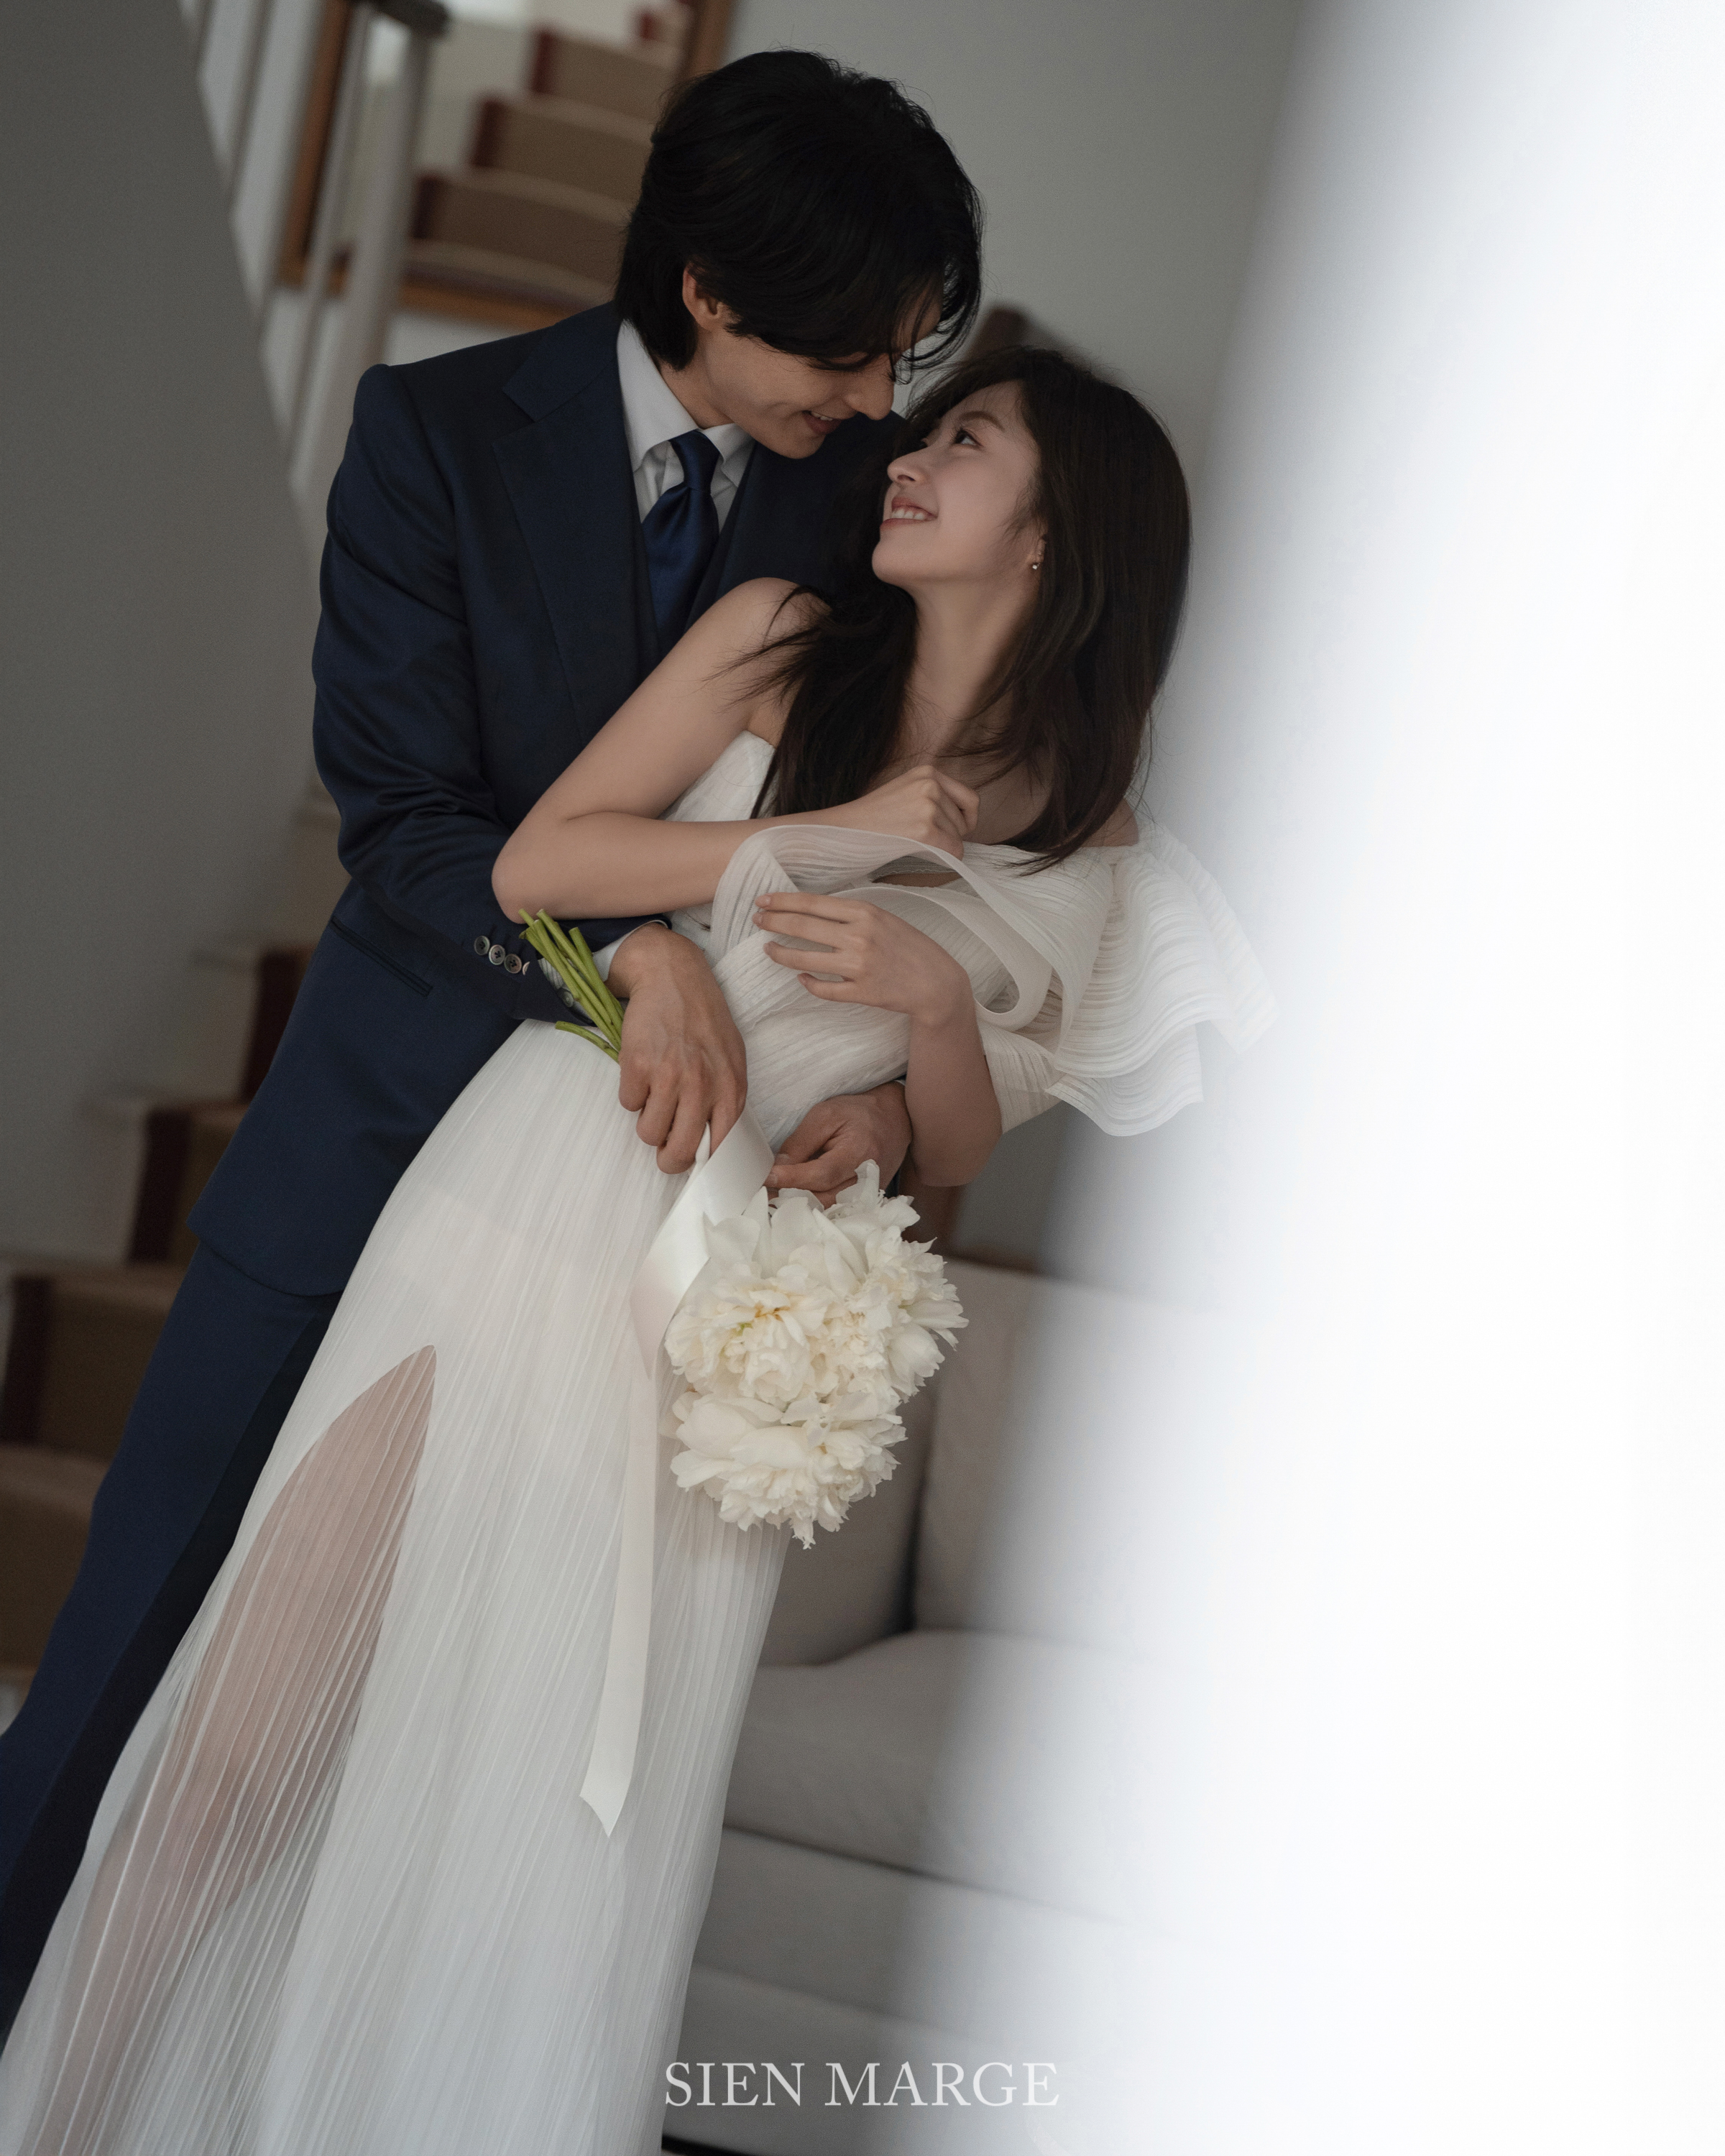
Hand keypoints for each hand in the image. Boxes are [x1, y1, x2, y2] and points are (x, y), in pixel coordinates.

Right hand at [607, 925, 745, 1171]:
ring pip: (649, 1134)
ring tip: (654, 1098)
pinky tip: (642, 1072)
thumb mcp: (730, 1061)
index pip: (720, 1149)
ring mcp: (669, 1076)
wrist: (674, 976)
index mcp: (730, 1089)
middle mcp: (703, 1086)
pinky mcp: (638, 1065)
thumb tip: (712, 1146)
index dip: (701, 1162)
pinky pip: (628, 1104)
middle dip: (668, 1159)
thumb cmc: (705, 1022)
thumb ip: (725, 1101)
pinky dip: (631, 1094)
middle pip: (680, 1152)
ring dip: (647, 1123)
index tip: (691, 1161)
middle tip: (663, 1149)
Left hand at [754, 892, 971, 1023]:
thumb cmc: (910, 947)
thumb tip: (813, 910)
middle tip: (757, 921)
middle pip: (802, 927)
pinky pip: (822, 989)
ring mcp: (858, 966)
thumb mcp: (885, 918)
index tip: (762, 901)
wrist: (936, 982)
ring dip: (780, 954)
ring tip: (768, 950)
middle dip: (773, 922)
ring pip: (804, 959)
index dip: (782, 901)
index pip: (812, 903)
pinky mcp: (860, 993)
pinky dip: (808, 982)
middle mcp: (859, 937)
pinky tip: (801, 977)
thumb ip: (852, 914)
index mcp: (865, 913)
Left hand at [767, 1081, 913, 1201]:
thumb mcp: (825, 1115)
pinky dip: (811, 1207)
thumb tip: (777, 1170)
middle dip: (789, 1197)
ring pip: (826, 1208)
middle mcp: (866, 1179)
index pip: (821, 1174)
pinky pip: (834, 1209)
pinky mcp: (864, 1200)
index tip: (765, 1178)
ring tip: (772, 1197)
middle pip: (822, 1198)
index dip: (792, 1179)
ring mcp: (867, 1193)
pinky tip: (793, 1201)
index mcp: (859, 1151)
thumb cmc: (857, 1113)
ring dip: (798, 1205)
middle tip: (760, 1192)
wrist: (894, 1120)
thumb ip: (800, 1143)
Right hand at [823, 764, 978, 858]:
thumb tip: (966, 820)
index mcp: (927, 771)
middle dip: (952, 835)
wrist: (844, 830)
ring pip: (959, 837)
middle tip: (924, 840)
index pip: (970, 798)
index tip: (956, 831)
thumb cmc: (872, 818)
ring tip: (913, 843)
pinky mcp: (924, 829)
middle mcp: (930, 784)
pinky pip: (954, 851)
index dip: (965, 819)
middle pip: (965, 821)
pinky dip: (947, 858)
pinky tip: (926, 855)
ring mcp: (927, 806)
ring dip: (942, 846)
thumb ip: (933, 796)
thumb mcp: (905, 790)